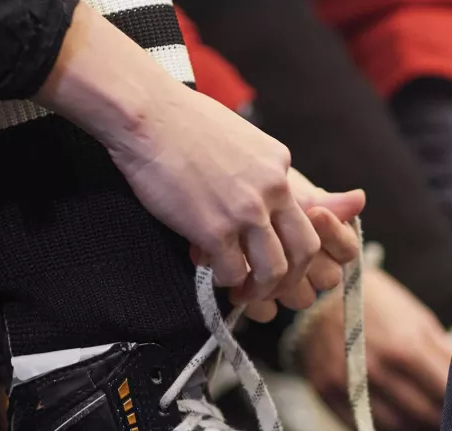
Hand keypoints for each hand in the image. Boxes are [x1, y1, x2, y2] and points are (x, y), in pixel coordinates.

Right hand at [37, 4, 354, 313]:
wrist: (146, 115)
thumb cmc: (178, 118)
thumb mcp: (236, 135)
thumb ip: (250, 165)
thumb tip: (242, 185)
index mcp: (279, 164)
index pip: (302, 214)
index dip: (287, 240)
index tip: (269, 251)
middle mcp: (273, 189)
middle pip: (305, 249)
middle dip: (292, 276)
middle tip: (272, 287)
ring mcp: (247, 212)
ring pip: (274, 270)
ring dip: (261, 289)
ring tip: (244, 294)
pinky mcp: (216, 230)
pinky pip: (234, 272)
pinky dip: (226, 281)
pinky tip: (213, 275)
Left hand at [242, 170, 362, 321]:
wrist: (214, 196)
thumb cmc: (258, 191)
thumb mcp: (288, 191)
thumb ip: (324, 200)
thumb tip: (360, 199)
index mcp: (327, 238)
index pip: (347, 248)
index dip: (335, 234)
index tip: (316, 213)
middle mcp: (314, 266)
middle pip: (327, 278)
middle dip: (305, 261)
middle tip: (279, 242)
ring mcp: (289, 285)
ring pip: (299, 298)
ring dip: (278, 283)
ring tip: (253, 263)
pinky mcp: (258, 299)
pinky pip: (265, 311)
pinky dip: (253, 302)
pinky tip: (238, 288)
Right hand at [295, 267, 451, 430]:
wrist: (321, 292)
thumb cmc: (379, 304)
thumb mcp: (417, 318)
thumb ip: (443, 352)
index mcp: (405, 347)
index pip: (444, 393)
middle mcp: (376, 368)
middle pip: (422, 414)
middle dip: (440, 416)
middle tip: (447, 412)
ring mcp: (348, 383)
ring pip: (396, 426)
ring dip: (415, 424)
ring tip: (423, 414)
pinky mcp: (327, 392)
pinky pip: (364, 426)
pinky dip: (384, 423)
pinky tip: (394, 412)